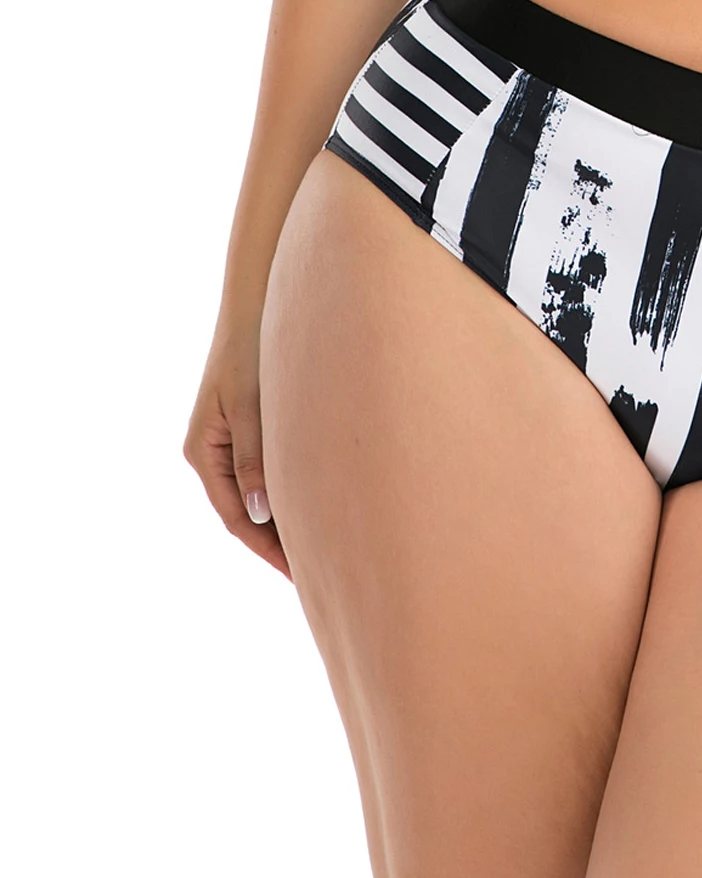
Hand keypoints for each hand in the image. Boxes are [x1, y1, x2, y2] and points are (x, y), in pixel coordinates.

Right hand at [182, 315, 292, 580]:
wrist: (253, 304)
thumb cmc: (250, 350)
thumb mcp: (252, 406)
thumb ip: (254, 459)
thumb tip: (259, 514)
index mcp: (203, 452)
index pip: (234, 517)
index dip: (266, 548)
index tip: (298, 574)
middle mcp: (211, 452)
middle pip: (244, 512)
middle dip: (276, 541)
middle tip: (317, 571)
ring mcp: (228, 441)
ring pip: (256, 493)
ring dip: (282, 517)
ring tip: (321, 546)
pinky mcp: (247, 427)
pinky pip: (265, 471)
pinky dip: (285, 490)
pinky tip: (316, 502)